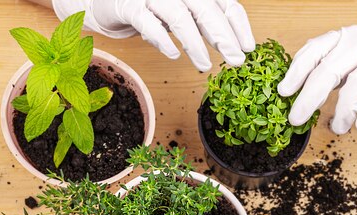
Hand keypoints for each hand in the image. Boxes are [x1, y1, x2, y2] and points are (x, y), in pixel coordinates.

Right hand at [52, 0, 254, 71]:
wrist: (107, 2)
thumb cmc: (150, 8)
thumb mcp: (182, 13)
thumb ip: (204, 24)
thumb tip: (233, 46)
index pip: (224, 0)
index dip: (238, 24)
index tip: (249, 48)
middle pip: (205, 7)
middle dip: (223, 35)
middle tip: (236, 59)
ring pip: (179, 16)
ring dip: (195, 44)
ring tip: (204, 66)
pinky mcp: (128, 5)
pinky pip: (148, 21)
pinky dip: (162, 39)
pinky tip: (174, 55)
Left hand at [278, 9, 356, 134]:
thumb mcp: (352, 56)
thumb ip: (328, 68)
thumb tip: (295, 90)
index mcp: (346, 36)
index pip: (314, 51)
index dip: (296, 72)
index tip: (283, 93)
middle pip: (329, 70)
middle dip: (309, 98)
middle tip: (296, 119)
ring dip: (342, 112)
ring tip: (336, 128)